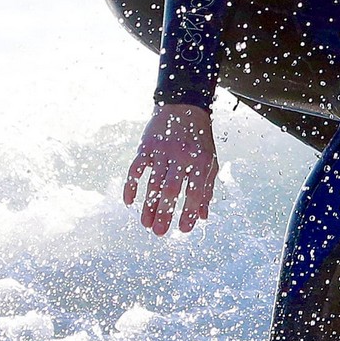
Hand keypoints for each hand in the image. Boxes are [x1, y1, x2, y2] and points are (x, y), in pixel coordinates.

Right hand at [123, 103, 217, 235]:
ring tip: (145, 224)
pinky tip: (129, 202)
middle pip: (170, 190)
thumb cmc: (200, 139)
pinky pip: (136, 169)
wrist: (183, 107)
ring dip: (147, 205)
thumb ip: (206, 189)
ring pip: (152, 183)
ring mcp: (162, 151)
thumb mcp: (210, 161)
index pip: (194, 192)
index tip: (182, 230)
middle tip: (159, 233)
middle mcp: (181, 156)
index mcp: (200, 161)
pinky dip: (131, 185)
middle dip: (164, 213)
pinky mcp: (146, 146)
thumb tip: (202, 216)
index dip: (188, 212)